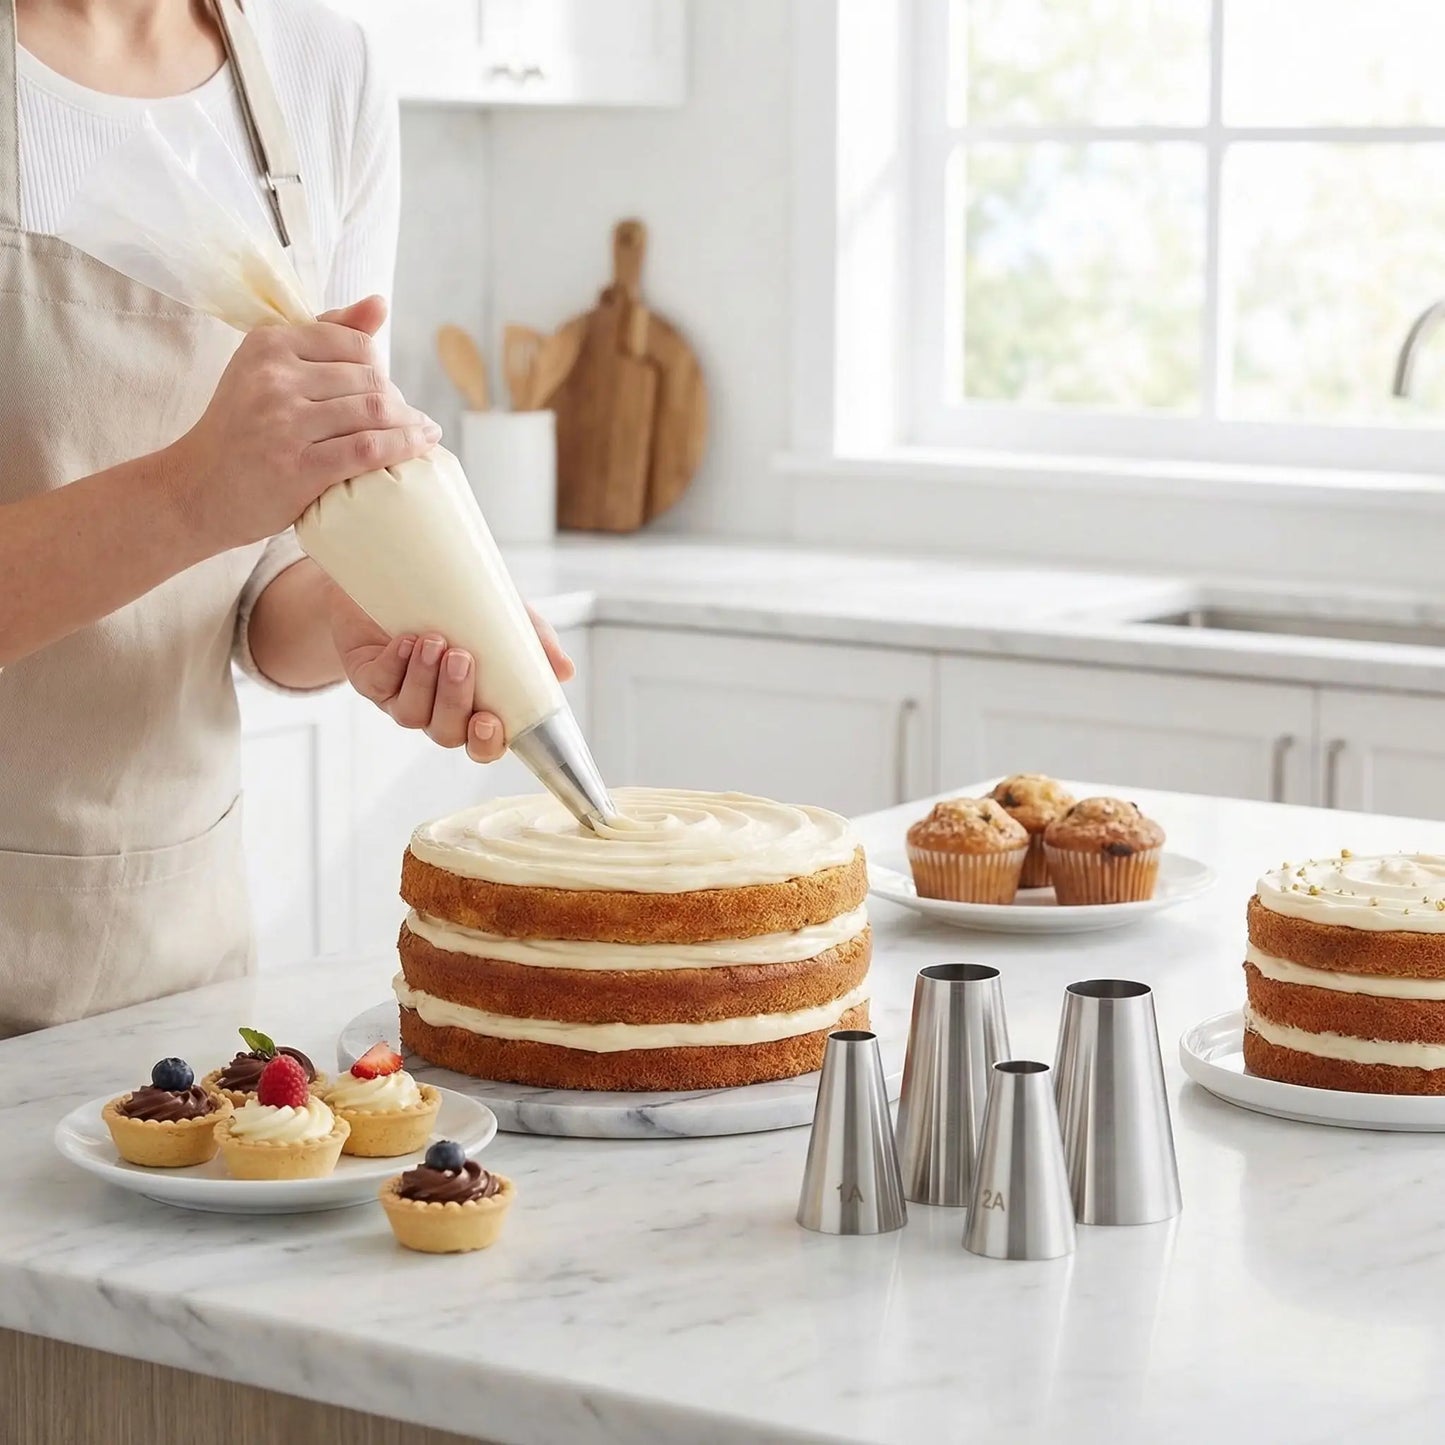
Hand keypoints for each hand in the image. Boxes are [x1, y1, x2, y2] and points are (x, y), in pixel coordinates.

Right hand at [168, 296, 439, 552]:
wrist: (200, 488)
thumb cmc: (244, 427)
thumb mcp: (270, 369)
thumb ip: (325, 335)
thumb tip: (379, 303)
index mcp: (268, 344)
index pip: (354, 344)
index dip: (377, 368)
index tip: (381, 390)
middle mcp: (273, 377)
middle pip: (369, 378)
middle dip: (395, 399)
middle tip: (404, 419)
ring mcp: (284, 422)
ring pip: (374, 411)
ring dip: (408, 423)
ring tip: (420, 432)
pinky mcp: (298, 466)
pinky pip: (369, 448)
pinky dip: (405, 446)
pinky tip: (423, 445)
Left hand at [329, 586, 574, 762]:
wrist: (395, 571)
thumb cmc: (455, 603)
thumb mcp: (502, 617)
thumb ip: (534, 643)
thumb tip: (565, 671)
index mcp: (474, 704)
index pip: (483, 744)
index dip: (486, 743)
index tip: (489, 721)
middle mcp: (437, 709)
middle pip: (447, 732)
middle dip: (455, 701)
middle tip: (462, 659)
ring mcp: (401, 696)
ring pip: (412, 713)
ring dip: (425, 680)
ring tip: (434, 641)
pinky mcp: (369, 677)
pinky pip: (380, 685)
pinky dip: (394, 664)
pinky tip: (405, 640)